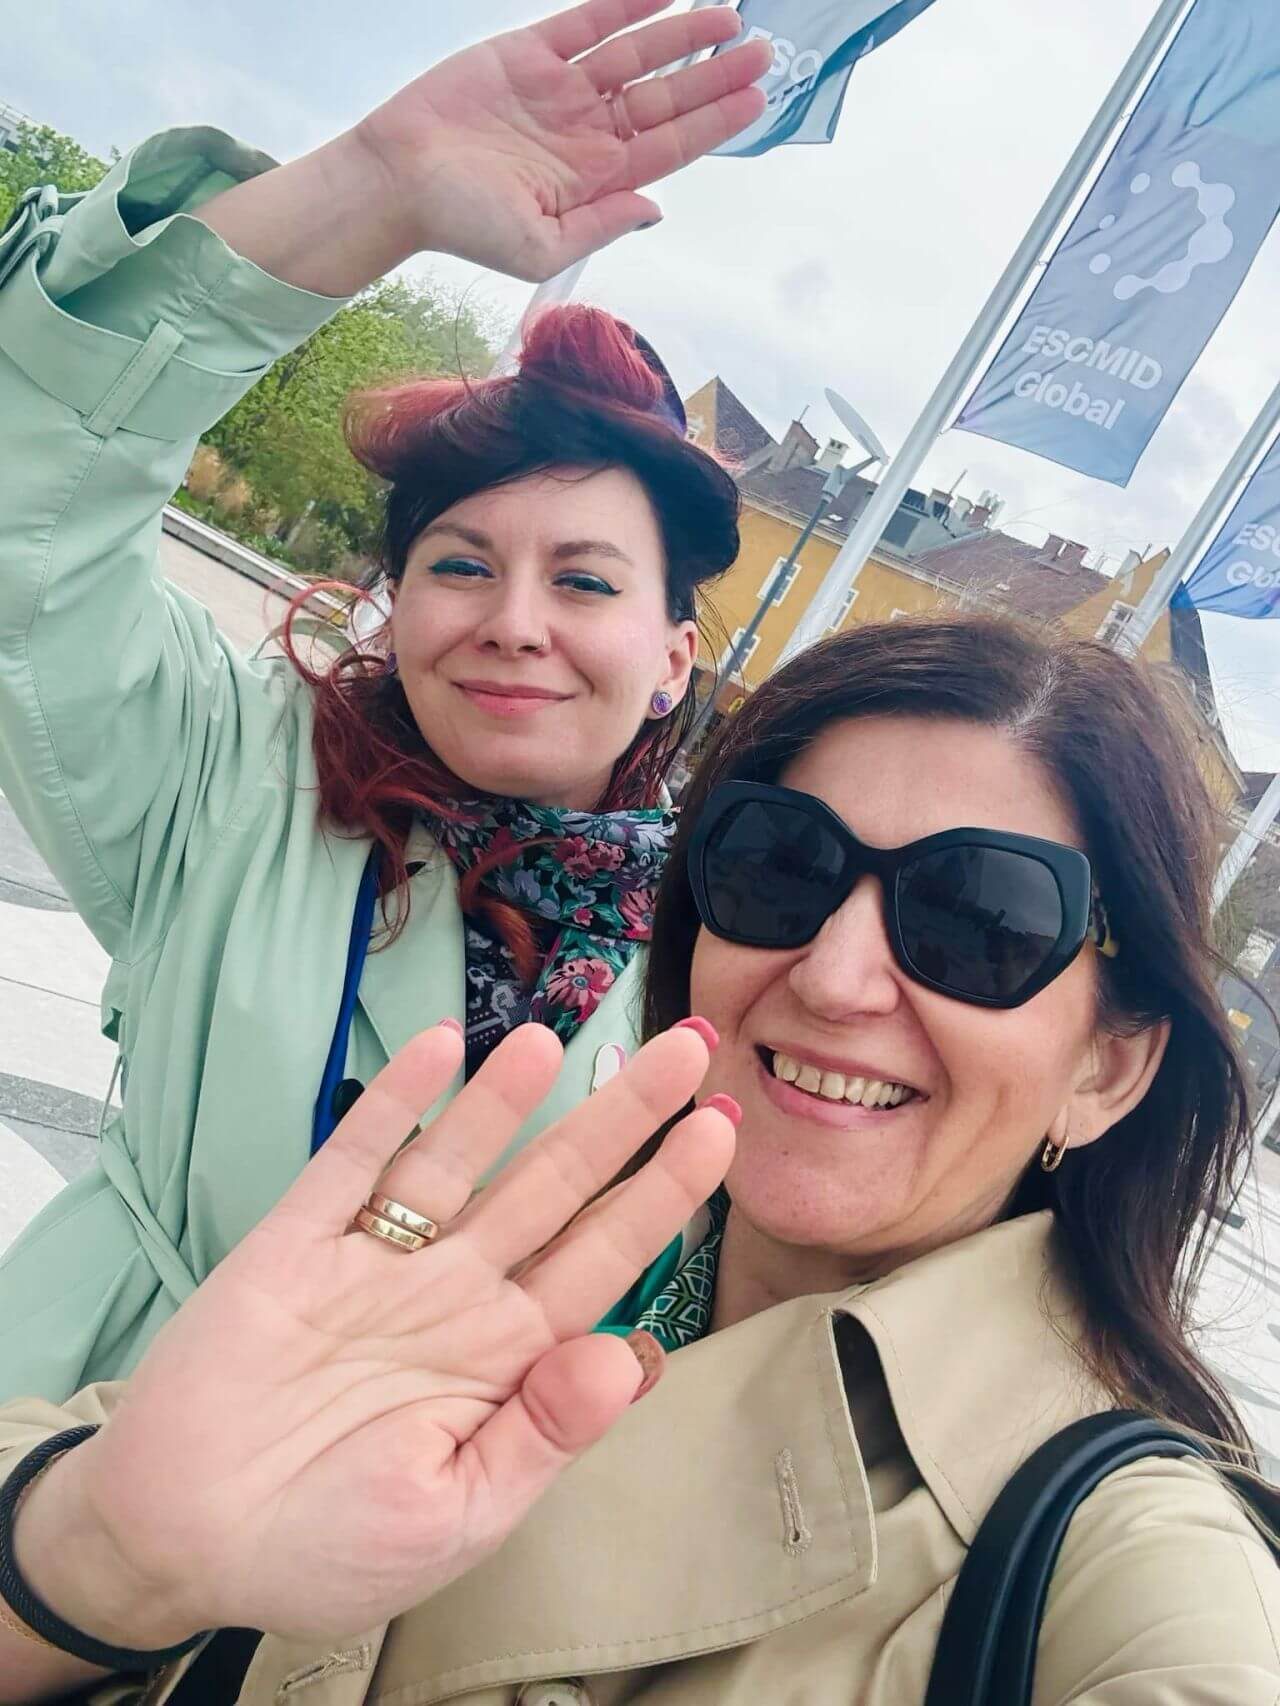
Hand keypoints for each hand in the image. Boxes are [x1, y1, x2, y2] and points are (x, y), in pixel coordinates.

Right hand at [22, 1022, 730, 1647]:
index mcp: (505, 1356)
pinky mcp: (297, 1242)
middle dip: (622, 1117)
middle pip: (553, 1185)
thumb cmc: (327, 1546)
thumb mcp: (457, 1515)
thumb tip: (631, 1356)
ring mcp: (378, 1260)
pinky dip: (395, 1103)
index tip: (720, 1131)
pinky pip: (354, 1159)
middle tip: (687, 1047)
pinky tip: (441, 1048)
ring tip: (561, 1035)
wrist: (178, 1542)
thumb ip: (542, 1433)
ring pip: (460, 1159)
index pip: (603, 1255)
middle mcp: (455, 1291)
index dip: (662, 1192)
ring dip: (508, 1097)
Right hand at [354, 0, 769, 278]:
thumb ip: (602, 225)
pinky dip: (628, 4)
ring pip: (636, 55)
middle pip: (665, 97)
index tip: (756, 100)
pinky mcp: (529, 54)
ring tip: (731, 18)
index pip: (669, 146)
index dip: (714, 122)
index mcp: (594, 179)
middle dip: (714, 75)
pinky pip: (589, 22)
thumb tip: (655, 208)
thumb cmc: (461, 223)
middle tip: (766, 53)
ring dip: (684, 36)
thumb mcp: (540, 247)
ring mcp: (561, 90)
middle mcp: (585, 132)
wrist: (397, 178)